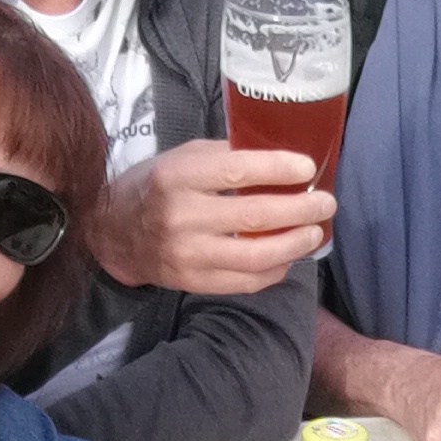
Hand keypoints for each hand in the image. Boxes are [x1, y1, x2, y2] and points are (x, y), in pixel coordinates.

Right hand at [89, 137, 330, 294]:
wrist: (115, 233)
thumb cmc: (158, 187)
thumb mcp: (183, 159)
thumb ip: (227, 158)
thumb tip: (283, 161)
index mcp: (177, 176)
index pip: (237, 171)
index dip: (278, 169)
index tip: (308, 169)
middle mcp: (180, 216)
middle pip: (254, 216)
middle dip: (300, 209)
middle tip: (325, 202)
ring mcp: (187, 255)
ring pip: (255, 256)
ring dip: (295, 244)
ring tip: (315, 232)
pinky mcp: (193, 282)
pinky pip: (246, 281)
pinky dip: (275, 269)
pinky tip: (289, 256)